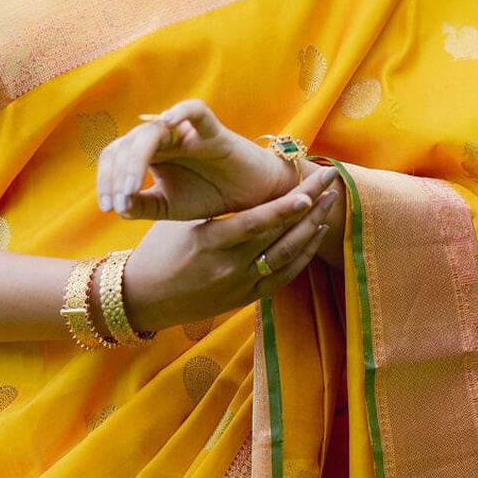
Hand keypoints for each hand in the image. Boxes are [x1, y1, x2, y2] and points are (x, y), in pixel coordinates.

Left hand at [96, 99, 296, 220]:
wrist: (252, 198)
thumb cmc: (209, 195)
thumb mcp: (168, 207)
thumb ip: (142, 206)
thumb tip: (118, 206)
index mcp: (150, 154)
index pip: (115, 155)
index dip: (106, 179)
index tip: (107, 208)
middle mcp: (164, 139)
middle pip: (127, 143)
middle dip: (116, 174)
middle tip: (117, 202)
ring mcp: (186, 132)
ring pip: (151, 131)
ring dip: (135, 159)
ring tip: (132, 188)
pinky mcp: (213, 132)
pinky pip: (196, 111)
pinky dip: (181, 111)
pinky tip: (167, 121)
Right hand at [122, 163, 340, 332]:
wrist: (144, 298)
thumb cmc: (157, 249)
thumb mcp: (178, 221)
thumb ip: (215, 207)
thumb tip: (247, 179)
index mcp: (208, 242)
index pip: (256, 222)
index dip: (286, 207)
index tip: (310, 189)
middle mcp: (229, 267)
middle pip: (280, 235)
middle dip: (310, 206)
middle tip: (333, 181)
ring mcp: (239, 285)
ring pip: (287, 256)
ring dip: (312, 229)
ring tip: (331, 203)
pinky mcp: (244, 297)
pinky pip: (282, 278)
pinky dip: (302, 256)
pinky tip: (315, 234)